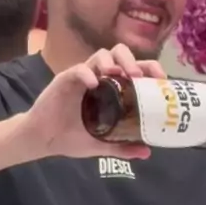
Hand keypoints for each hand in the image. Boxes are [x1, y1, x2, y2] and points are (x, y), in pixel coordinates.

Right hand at [21, 44, 165, 159]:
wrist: (44, 140)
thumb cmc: (72, 137)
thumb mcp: (101, 145)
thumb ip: (123, 147)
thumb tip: (148, 151)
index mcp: (111, 88)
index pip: (134, 68)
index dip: (149, 68)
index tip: (161, 79)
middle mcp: (99, 77)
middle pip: (118, 53)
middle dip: (132, 60)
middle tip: (139, 76)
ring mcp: (81, 77)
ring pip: (100, 55)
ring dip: (112, 62)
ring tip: (119, 75)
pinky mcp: (64, 80)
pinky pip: (77, 70)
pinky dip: (87, 74)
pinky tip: (93, 85)